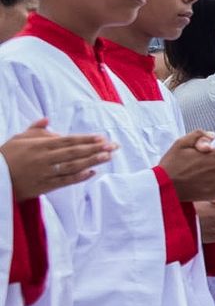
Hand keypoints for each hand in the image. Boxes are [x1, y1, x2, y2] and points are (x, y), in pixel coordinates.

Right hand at [1, 119, 115, 197]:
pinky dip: (79, 177)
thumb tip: (48, 119)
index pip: (68, 141)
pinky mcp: (44, 186)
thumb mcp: (18, 138)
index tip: (102, 137)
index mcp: (40, 145)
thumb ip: (36, 129)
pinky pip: (64, 181)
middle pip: (74, 152)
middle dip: (95, 148)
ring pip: (72, 166)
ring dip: (92, 161)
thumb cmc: (6, 156)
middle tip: (113, 146)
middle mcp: (44, 158)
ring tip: (108, 157)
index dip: (86, 139)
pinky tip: (92, 173)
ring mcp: (45, 173)